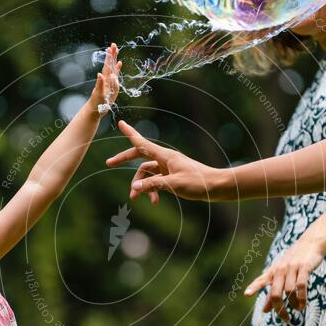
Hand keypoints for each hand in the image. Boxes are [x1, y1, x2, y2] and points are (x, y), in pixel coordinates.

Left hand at [88, 43, 121, 115]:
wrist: (94, 110)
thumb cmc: (96, 104)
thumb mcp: (99, 95)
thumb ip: (99, 85)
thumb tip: (100, 74)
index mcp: (104, 80)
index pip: (107, 66)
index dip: (109, 58)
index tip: (110, 48)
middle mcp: (106, 79)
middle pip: (110, 64)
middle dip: (112, 55)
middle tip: (113, 44)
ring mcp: (109, 82)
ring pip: (112, 67)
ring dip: (114, 59)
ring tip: (116, 50)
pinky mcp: (112, 85)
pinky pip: (115, 74)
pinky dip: (117, 68)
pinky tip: (119, 63)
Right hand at [105, 120, 220, 203]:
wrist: (216, 186)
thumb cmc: (199, 183)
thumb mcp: (174, 185)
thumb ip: (153, 186)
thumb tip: (135, 188)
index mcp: (165, 156)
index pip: (143, 143)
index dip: (130, 134)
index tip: (121, 123)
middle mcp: (165, 159)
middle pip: (139, 157)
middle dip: (125, 160)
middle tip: (109, 163)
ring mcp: (168, 168)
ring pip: (147, 173)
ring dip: (141, 185)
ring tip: (137, 199)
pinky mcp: (172, 176)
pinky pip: (156, 181)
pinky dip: (153, 190)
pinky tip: (155, 202)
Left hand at [244, 234, 325, 321]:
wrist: (312, 242)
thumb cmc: (295, 260)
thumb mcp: (282, 274)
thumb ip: (272, 292)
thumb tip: (264, 310)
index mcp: (273, 271)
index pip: (261, 280)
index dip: (254, 287)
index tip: (246, 294)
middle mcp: (280, 270)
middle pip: (275, 293)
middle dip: (279, 309)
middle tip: (285, 319)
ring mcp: (292, 268)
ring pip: (289, 292)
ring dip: (294, 304)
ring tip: (298, 309)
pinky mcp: (304, 268)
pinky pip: (301, 286)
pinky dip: (301, 298)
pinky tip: (302, 305)